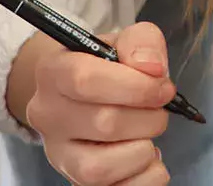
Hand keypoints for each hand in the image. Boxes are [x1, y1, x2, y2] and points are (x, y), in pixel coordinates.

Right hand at [6, 23, 175, 185]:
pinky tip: (148, 159)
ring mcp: (58, 153)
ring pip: (100, 167)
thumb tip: (152, 68)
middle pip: (104, 123)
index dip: (135, 87)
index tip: (163, 88)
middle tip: (159, 109)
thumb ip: (141, 42)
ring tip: (148, 135)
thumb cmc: (106, 66)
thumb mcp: (123, 41)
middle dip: (149, 117)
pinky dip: (144, 178)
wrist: (81, 94)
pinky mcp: (74, 179)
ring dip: (142, 151)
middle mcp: (48, 116)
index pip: (86, 80)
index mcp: (54, 73)